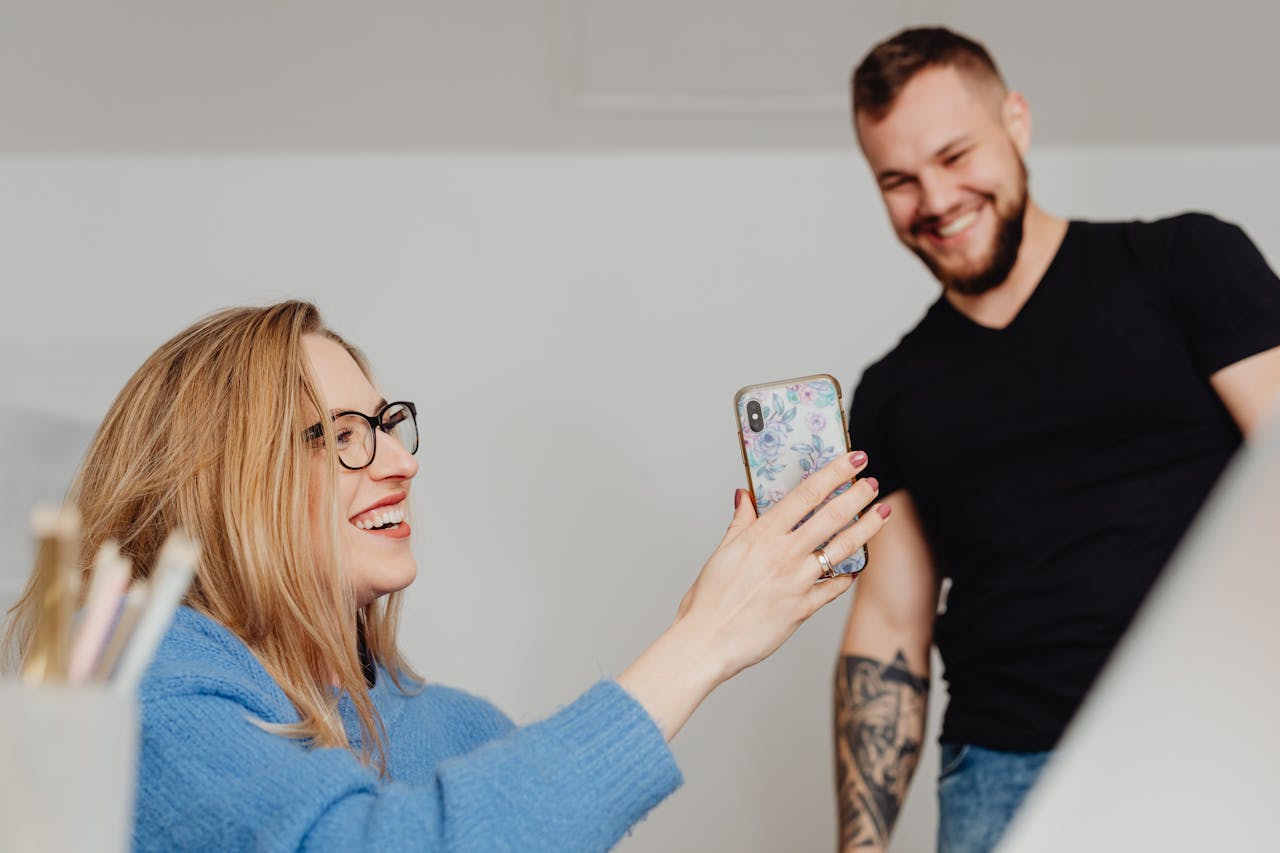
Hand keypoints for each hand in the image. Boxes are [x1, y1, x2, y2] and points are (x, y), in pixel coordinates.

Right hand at [675, 450, 885, 683]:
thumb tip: (744, 496)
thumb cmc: (709, 599)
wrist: (707, 641)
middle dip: (857, 496)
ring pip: (842, 549)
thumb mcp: (722, 552)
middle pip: (831, 516)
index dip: (834, 472)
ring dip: (866, 528)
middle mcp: (784, 554)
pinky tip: (856, 568)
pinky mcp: (803, 608)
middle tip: (872, 484)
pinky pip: (834, 588)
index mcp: (762, 535)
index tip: (853, 460)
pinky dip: (847, 576)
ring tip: (882, 513)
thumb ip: (740, 522)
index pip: (806, 493)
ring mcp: (797, 581)